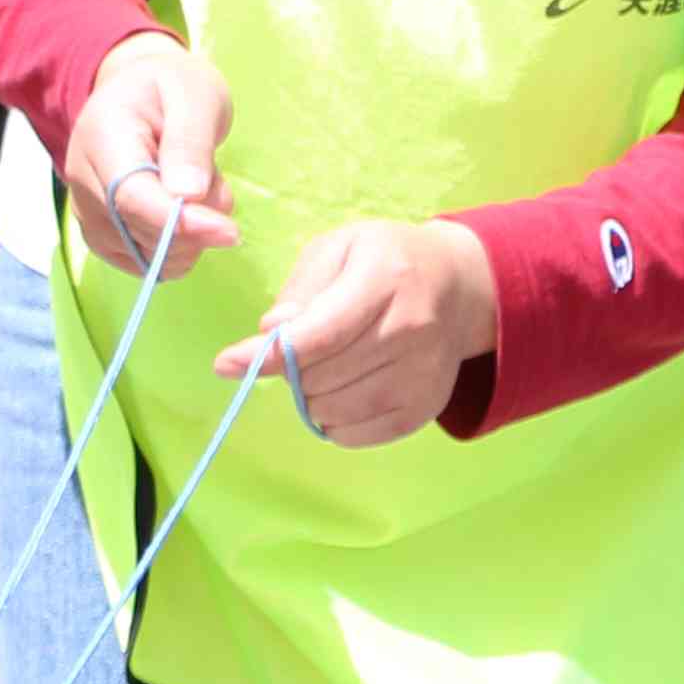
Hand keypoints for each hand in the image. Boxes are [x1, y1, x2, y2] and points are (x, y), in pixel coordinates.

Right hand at [65, 33, 236, 278]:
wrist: (143, 94)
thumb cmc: (172, 87)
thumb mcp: (195, 95)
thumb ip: (191, 142)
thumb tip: (187, 195)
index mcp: (102, 135)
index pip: (133, 197)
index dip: (181, 222)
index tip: (229, 231)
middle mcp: (83, 179)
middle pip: (139, 232)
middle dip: (195, 225)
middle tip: (216, 182)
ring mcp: (87, 211)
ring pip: (146, 255)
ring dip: (190, 237)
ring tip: (198, 187)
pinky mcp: (102, 235)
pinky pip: (145, 263)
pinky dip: (177, 249)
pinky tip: (186, 213)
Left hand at [229, 220, 498, 447]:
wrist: (458, 287)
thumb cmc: (386, 261)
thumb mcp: (340, 248)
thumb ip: (302, 288)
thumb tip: (273, 332)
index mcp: (387, 278)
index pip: (320, 333)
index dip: (268, 354)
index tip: (225, 364)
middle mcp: (412, 328)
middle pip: (322, 376)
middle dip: (290, 370)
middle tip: (296, 351)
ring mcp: (423, 372)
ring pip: (336, 409)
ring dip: (310, 397)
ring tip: (320, 370)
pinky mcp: (426, 406)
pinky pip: (358, 434)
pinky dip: (333, 421)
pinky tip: (339, 393)